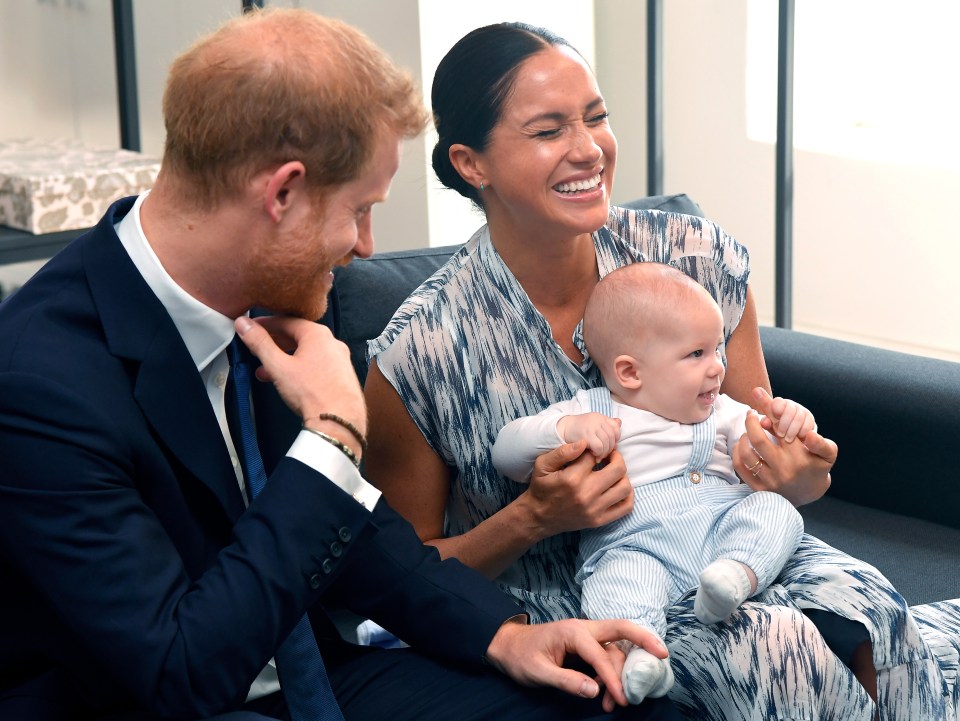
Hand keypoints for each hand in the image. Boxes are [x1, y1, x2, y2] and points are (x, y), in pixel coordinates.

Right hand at [235, 316, 365, 436]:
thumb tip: (244, 324)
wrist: (338, 422)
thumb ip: (259, 343)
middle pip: (297, 336)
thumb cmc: (312, 393)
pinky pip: (316, 365)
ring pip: (306, 353)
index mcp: (318, 334)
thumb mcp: (278, 366)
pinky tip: (285, 382)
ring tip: (265, 370)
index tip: (250, 327)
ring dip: (283, 359)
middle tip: (256, 348)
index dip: (264, 324)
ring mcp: (339, 360)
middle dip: (273, 343)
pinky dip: (298, 368)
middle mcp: (332, 343)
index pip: (286, 321)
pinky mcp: (341, 376)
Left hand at [483, 618, 667, 708]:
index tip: (623, 699)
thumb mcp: (538, 672)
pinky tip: (610, 692)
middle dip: (643, 639)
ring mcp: (586, 636)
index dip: (613, 677)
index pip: (600, 654)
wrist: (507, 645)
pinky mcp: (586, 645)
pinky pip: (607, 654)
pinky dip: (613, 672)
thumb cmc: (520, 656)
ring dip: (622, 671)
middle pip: (620, 628)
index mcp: (572, 632)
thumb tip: (594, 689)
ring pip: (615, 647)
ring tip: (618, 701)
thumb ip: (566, 680)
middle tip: (663, 655)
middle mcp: (583, 629)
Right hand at [523, 442, 632, 536]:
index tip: (593, 449)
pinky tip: (618, 487)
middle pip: (618, 469)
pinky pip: (625, 507)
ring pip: (624, 487)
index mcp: (572, 478)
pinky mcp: (599, 520)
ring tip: (614, 471)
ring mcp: (594, 509)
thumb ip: (562, 451)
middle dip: (616, 457)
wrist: (538, 517)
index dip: (596, 449)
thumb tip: (585, 442)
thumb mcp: (542, 465)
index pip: (595, 455)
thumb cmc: (541, 488)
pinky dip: (628, 496)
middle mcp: (586, 494)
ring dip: (623, 476)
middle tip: (610, 455)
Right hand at [557, 413, 620, 458]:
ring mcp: (592, 427)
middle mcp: (597, 419)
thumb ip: (606, 424)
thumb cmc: (578, 430)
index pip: (616, 427)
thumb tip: (619, 422)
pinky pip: (599, 447)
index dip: (615, 439)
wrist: (560, 429)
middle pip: (612, 436)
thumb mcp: (593, 424)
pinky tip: (593, 455)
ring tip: (598, 456)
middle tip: (604, 455)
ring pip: (607, 443)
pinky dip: (598, 453)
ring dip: (604, 452)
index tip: (609, 446)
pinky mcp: (586, 435)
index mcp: (600, 417)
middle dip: (610, 448)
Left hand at [733, 388, 837, 505]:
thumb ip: (821, 442)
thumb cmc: (817, 467)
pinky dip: (737, 452)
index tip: (763, 405)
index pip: (780, 429)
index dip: (769, 414)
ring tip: (748, 431)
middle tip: (750, 414)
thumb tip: (808, 434)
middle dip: (751, 422)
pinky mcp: (759, 489)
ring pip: (746, 453)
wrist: (809, 495)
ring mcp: (769, 480)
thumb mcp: (828, 454)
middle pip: (758, 440)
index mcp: (798, 457)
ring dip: (743, 437)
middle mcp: (782, 469)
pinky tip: (742, 445)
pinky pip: (740, 467)